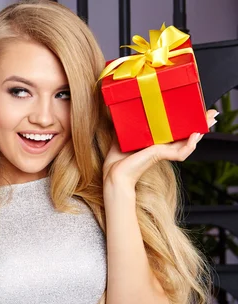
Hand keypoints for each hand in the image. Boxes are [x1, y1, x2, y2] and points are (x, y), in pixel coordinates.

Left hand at [102, 109, 218, 188]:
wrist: (114, 172)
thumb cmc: (118, 158)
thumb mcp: (125, 135)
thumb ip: (131, 124)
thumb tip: (127, 109)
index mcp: (156, 142)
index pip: (177, 131)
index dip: (187, 122)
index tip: (195, 111)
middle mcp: (163, 147)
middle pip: (187, 135)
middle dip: (200, 124)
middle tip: (211, 113)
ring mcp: (164, 153)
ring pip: (189, 143)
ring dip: (201, 131)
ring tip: (209, 119)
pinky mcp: (162, 156)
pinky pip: (182, 152)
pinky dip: (190, 144)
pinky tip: (196, 134)